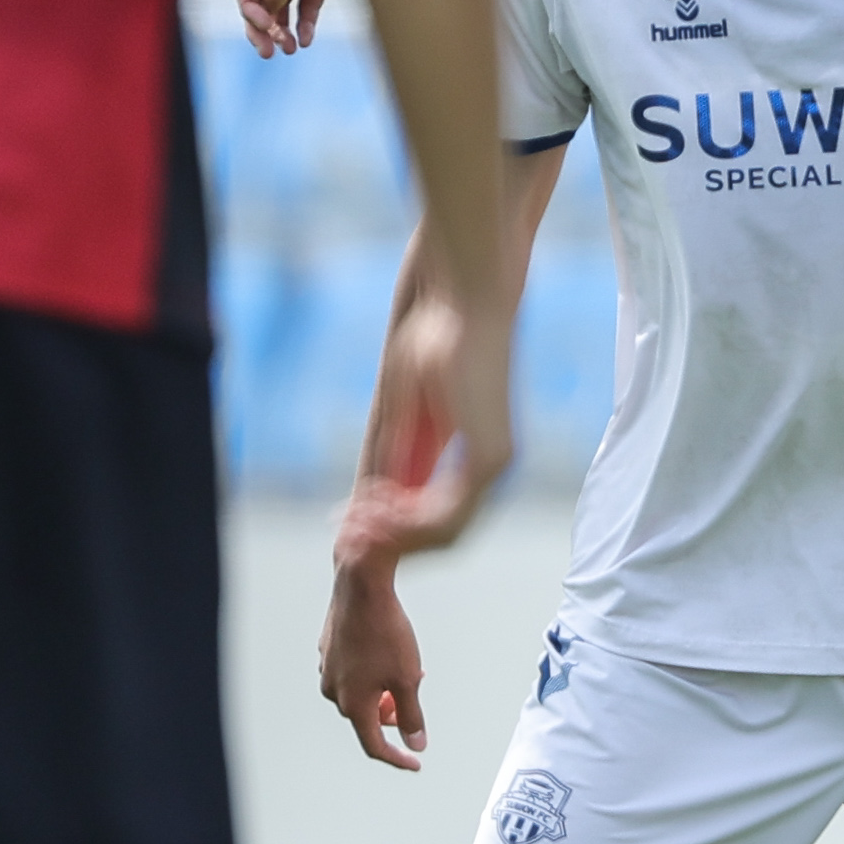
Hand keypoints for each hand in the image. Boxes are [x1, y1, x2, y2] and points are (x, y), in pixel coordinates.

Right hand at [235, 0, 345, 54]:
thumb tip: (263, 8)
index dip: (250, 7)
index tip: (265, 28)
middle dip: (264, 24)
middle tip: (268, 52)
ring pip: (283, 1)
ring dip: (283, 27)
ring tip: (290, 50)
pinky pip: (305, 1)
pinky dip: (305, 19)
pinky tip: (306, 39)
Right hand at [321, 555, 432, 769]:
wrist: (361, 584)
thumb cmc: (384, 630)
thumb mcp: (407, 678)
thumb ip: (411, 715)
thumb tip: (414, 742)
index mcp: (353, 704)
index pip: (374, 744)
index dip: (397, 757)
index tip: (415, 761)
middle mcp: (334, 690)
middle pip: (366, 717)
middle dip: (392, 714)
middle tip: (412, 696)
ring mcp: (328, 668)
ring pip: (359, 692)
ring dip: (382, 690)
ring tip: (404, 670)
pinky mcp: (329, 648)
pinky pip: (351, 671)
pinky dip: (371, 672)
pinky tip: (386, 652)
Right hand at [345, 288, 514, 557]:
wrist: (460, 301)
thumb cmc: (434, 339)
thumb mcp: (404, 411)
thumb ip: (397, 459)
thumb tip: (372, 502)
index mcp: (482, 458)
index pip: (442, 518)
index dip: (397, 533)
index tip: (352, 524)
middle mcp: (496, 468)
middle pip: (444, 536)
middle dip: (392, 542)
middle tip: (347, 537)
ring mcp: (496, 465)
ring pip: (444, 533)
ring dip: (395, 536)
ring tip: (354, 525)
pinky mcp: (486, 457)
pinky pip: (446, 515)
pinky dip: (406, 523)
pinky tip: (372, 511)